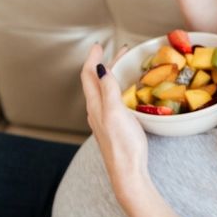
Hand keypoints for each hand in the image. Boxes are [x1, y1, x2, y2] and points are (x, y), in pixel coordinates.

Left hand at [81, 43, 152, 203]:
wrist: (127, 172)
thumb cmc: (123, 144)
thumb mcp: (115, 112)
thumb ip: (108, 89)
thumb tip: (100, 67)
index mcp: (95, 105)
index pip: (88, 75)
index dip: (93, 58)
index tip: (100, 45)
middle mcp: (96, 110)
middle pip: (95, 81)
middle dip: (103, 63)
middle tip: (120, 52)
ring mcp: (103, 119)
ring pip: (102, 91)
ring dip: (110, 75)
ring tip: (122, 66)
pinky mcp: (112, 127)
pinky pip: (110, 100)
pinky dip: (116, 88)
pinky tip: (126, 92)